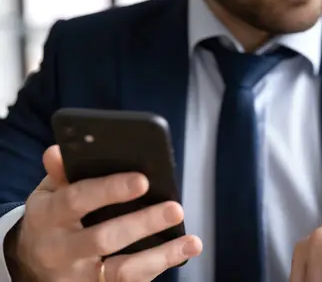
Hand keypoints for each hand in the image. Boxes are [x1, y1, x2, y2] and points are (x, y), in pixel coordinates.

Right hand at [7, 145, 202, 281]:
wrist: (31, 265)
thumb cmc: (53, 219)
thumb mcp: (49, 194)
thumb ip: (60, 174)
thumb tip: (59, 150)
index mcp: (48, 217)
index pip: (77, 200)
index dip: (110, 189)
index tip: (143, 180)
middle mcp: (61, 250)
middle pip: (103, 238)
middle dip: (142, 223)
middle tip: (175, 208)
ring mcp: (79, 276)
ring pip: (121, 271)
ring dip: (160, 256)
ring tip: (191, 241)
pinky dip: (161, 266)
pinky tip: (185, 251)